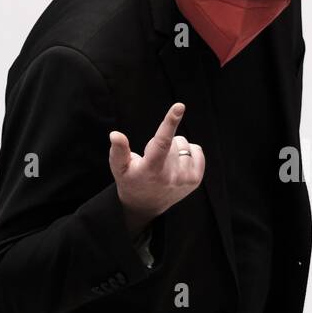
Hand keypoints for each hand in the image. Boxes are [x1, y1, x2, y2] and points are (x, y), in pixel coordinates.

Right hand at [109, 103, 204, 234]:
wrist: (145, 206)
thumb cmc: (130, 181)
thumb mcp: (119, 168)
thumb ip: (118, 150)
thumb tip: (115, 134)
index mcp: (152, 169)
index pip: (162, 142)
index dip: (170, 122)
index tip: (179, 106)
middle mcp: (172, 176)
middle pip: (173, 140)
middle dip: (163, 143)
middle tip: (153, 159)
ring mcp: (185, 179)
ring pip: (185, 144)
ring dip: (175, 148)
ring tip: (164, 163)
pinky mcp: (196, 180)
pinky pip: (197, 151)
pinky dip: (188, 152)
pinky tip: (177, 164)